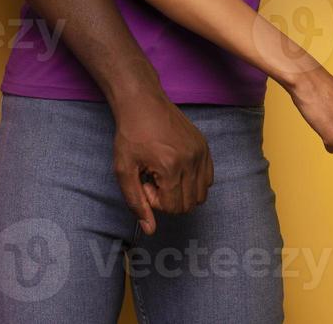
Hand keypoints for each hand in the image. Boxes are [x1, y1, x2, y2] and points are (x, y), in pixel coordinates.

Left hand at [109, 90, 212, 234]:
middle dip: (169, 199)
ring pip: (201, 195)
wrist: (142, 102)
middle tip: (153, 179)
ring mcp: (201, 153)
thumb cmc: (130, 134)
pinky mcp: (205, 147)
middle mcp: (191, 160)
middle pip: (189, 205)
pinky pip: (208, 178)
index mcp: (170, 167)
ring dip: (183, 192)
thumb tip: (150, 230)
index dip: (156, 201)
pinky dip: (194, 181)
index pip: (173, 208)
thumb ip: (136, 202)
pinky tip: (176, 168)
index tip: (145, 182)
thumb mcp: (124, 170)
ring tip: (164, 174)